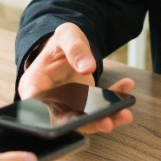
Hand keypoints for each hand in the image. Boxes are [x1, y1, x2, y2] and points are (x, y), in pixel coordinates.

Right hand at [17, 23, 135, 133]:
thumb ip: (75, 49)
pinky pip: (101, 108)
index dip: (45, 119)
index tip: (66, 121)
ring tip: (124, 113)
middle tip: (106, 122)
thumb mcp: (66, 36)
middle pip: (63, 120)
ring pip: (85, 120)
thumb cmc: (61, 42)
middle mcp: (48, 101)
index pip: (33, 106)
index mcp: (34, 85)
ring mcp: (67, 106)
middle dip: (85, 124)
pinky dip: (115, 102)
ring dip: (106, 119)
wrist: (71, 45)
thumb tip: (87, 67)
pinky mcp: (85, 105)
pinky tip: (126, 88)